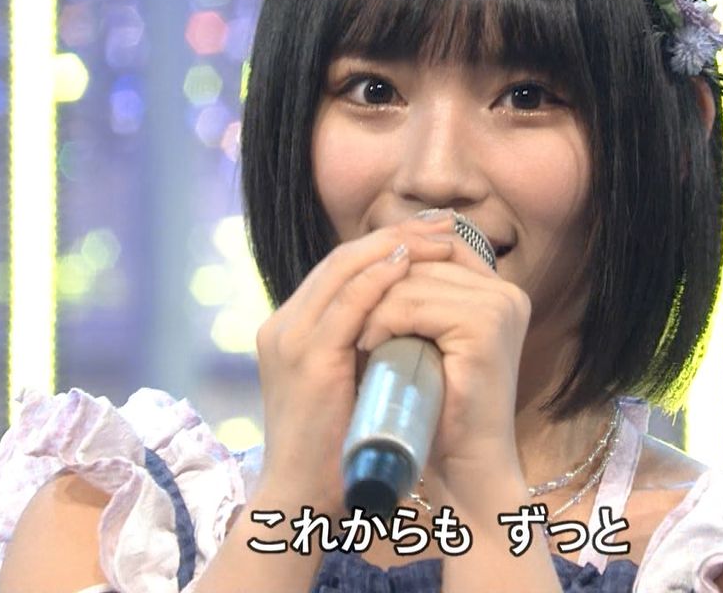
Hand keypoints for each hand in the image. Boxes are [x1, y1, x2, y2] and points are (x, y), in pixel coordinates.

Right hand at [251, 213, 458, 513]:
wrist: (301, 498)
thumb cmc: (331, 451)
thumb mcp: (344, 387)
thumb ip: (363, 353)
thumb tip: (409, 326)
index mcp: (289, 331)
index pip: (337, 271)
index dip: (382, 248)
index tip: (426, 237)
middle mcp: (282, 326)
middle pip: (340, 260)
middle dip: (394, 237)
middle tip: (440, 225)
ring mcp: (291, 338)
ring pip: (343, 269)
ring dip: (394, 247)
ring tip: (436, 238)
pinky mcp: (308, 356)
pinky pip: (348, 301)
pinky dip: (380, 278)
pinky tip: (411, 265)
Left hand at [353, 227, 533, 508]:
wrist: (465, 466)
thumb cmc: (439, 409)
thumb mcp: (426, 341)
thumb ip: (416, 298)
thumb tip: (374, 251)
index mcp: (498, 291)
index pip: (438, 245)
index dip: (392, 260)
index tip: (359, 291)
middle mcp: (506, 292)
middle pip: (422, 258)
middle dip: (379, 284)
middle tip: (350, 318)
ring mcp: (499, 306)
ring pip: (412, 281)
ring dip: (374, 306)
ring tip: (359, 339)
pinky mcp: (485, 326)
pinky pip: (415, 305)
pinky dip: (383, 322)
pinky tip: (368, 345)